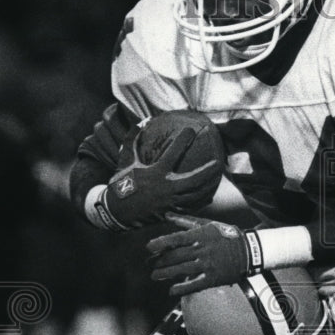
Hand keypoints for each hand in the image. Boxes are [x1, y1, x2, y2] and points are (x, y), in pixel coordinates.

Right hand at [104, 114, 222, 228]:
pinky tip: (209, 196)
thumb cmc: (121, 183)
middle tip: (218, 163)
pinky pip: (190, 207)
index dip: (183, 140)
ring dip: (208, 186)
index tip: (191, 130)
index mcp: (155, 173)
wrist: (116, 212)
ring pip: (195, 195)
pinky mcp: (170, 212)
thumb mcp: (126, 161)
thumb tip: (140, 122)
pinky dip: (200, 201)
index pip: (173, 153)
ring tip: (217, 178)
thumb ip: (133, 140)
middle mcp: (165, 188)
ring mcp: (169, 202)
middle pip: (193, 179)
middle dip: (207, 171)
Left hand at [147, 213, 251, 294]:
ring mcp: (207, 264)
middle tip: (149, 265)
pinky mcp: (213, 278)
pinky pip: (195, 284)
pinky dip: (182, 288)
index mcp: (201, 235)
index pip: (176, 238)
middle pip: (176, 256)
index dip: (161, 243)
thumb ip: (186, 222)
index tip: (149, 247)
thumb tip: (167, 216)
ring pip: (182, 270)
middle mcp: (202, 249)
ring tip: (155, 276)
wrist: (249, 251)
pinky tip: (172, 291)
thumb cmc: (226, 235)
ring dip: (166, 273)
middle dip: (160, 261)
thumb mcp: (208, 224)